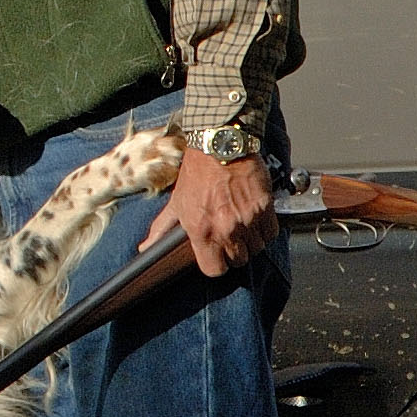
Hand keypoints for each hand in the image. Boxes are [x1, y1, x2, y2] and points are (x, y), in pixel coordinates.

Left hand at [168, 145, 275, 277]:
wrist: (220, 146)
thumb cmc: (197, 173)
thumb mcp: (176, 202)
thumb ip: (162, 229)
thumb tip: (146, 247)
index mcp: (201, 230)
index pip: (214, 270)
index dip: (215, 265)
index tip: (216, 257)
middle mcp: (226, 229)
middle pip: (239, 260)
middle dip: (234, 252)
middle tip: (229, 237)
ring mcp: (247, 220)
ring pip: (257, 248)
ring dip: (250, 241)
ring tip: (241, 226)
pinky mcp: (265, 209)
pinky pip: (270, 233)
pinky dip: (264, 230)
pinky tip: (254, 219)